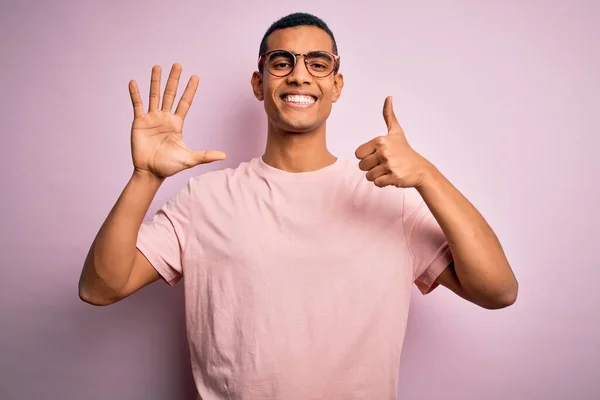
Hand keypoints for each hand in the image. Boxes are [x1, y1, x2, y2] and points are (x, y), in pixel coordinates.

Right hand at [128, 63, 225, 178]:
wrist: (150, 172)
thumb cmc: (169, 166)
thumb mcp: (189, 159)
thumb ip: (206, 155)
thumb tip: (224, 156)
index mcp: (177, 123)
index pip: (185, 102)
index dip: (190, 90)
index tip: (195, 77)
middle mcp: (165, 117)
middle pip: (170, 94)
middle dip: (174, 80)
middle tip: (178, 64)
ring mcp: (152, 118)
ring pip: (154, 95)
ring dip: (155, 81)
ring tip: (158, 66)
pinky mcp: (139, 122)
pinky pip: (137, 104)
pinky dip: (135, 93)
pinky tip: (134, 82)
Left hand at [355, 96, 432, 187]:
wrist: (420, 169)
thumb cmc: (405, 151)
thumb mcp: (396, 132)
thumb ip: (389, 115)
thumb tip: (388, 97)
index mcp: (380, 140)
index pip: (358, 154)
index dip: (366, 157)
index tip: (378, 155)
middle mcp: (384, 152)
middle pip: (361, 166)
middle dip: (371, 167)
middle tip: (385, 164)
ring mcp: (389, 165)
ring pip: (368, 176)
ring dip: (377, 176)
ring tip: (389, 170)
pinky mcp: (393, 177)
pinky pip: (377, 183)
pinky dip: (383, 182)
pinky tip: (392, 176)